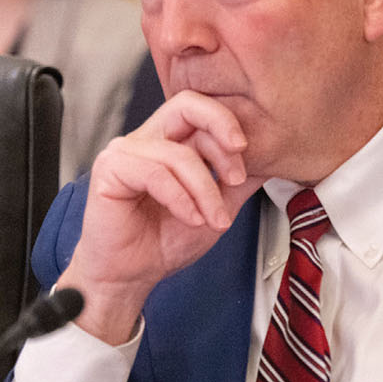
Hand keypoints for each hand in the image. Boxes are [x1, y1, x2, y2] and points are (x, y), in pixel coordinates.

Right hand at [57, 90, 263, 342]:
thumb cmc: (163, 242)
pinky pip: (156, 174)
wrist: (128, 276)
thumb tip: (272, 161)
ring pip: (178, 154)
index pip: (201, 113)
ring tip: (215, 220)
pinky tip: (191, 219)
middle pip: (185, 104)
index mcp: (168, 142)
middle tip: (239, 165)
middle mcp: (145, 139)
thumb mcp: (214, 208)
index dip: (228, 132)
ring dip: (205, 190)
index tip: (246, 169)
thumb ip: (236, 183)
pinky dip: (181, 199)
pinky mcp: (110, 168)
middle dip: (220, 126)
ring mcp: (125, 151)